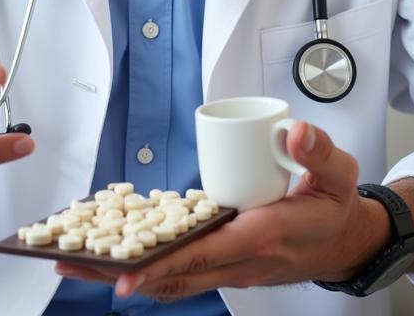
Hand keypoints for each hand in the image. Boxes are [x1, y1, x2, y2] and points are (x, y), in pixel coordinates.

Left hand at [56, 122, 389, 301]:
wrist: (343, 242)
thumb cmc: (333, 208)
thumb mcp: (337, 175)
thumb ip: (319, 153)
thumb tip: (295, 133)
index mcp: (261, 238)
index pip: (203, 256)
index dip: (161, 264)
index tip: (124, 275)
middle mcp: (239, 261)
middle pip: (172, 275)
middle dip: (120, 271)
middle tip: (69, 262)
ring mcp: (229, 267)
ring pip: (169, 279)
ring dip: (122, 272)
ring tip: (74, 260)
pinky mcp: (222, 264)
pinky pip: (179, 272)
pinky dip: (145, 268)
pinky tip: (113, 256)